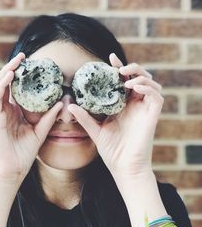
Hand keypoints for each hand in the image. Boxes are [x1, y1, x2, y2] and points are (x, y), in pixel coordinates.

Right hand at [0, 52, 62, 184]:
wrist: (10, 171)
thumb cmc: (22, 155)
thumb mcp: (39, 133)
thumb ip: (48, 118)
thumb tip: (61, 104)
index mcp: (14, 113)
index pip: (17, 89)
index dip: (23, 76)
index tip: (34, 65)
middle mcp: (5, 110)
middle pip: (7, 83)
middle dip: (15, 68)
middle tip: (25, 56)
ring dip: (7, 71)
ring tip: (18, 60)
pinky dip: (3, 83)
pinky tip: (12, 74)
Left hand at [67, 53, 163, 180]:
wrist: (123, 167)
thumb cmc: (111, 150)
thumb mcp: (95, 130)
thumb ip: (85, 117)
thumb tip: (70, 105)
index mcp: (123, 105)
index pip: (123, 81)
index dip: (118, 67)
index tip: (109, 58)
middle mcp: (135, 105)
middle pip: (139, 78)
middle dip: (131, 68)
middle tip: (118, 68)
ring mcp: (145, 110)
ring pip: (151, 83)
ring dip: (140, 76)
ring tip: (125, 78)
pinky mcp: (153, 116)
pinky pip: (156, 96)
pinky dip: (147, 88)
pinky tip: (133, 87)